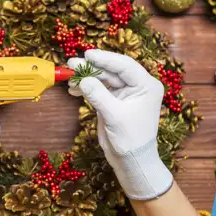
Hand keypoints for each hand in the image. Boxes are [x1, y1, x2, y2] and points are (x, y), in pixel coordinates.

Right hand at [67, 49, 172, 199]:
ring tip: (70, 75)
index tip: (87, 55)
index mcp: (146, 85)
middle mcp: (137, 86)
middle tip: (72, 63)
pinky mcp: (113, 101)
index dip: (105, 58)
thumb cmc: (131, 139)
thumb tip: (83, 80)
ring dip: (86, 77)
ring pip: (103, 79)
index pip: (125, 66)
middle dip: (92, 67)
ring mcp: (124, 93)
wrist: (131, 160)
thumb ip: (99, 95)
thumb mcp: (115, 116)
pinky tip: (73, 88)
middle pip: (112, 70)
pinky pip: (98, 89)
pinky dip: (86, 88)